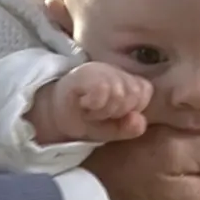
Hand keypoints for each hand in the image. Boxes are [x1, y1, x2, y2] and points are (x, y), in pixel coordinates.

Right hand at [26, 62, 152, 143]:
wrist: (55, 116)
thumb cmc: (87, 119)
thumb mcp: (113, 129)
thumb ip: (130, 127)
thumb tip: (140, 121)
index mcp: (126, 79)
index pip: (145, 90)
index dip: (134, 107)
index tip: (117, 114)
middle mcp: (114, 70)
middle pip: (134, 93)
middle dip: (119, 111)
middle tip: (101, 113)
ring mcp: (98, 69)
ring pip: (119, 92)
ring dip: (105, 110)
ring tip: (91, 110)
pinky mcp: (81, 74)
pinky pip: (102, 89)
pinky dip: (95, 103)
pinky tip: (85, 105)